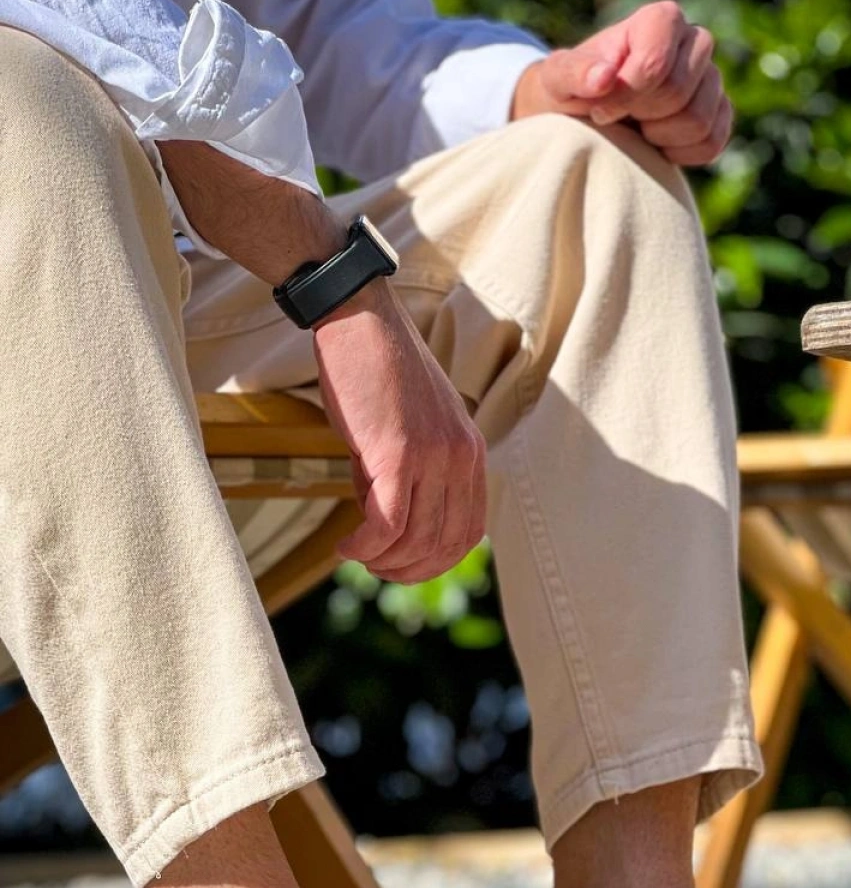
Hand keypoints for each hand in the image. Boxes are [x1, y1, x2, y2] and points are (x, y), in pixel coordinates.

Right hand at [315, 280, 486, 583]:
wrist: (357, 316)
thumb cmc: (374, 370)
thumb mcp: (406, 430)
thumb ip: (409, 477)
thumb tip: (387, 530)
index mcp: (469, 451)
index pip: (468, 531)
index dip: (434, 561)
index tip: (400, 565)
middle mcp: (461, 456)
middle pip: (445, 545)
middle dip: (408, 570)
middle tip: (374, 569)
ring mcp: (433, 456)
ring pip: (416, 541)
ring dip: (383, 562)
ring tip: (356, 556)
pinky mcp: (397, 454)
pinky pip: (388, 525)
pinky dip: (365, 547)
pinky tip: (345, 547)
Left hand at [512, 1, 730, 167]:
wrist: (591, 116)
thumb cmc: (575, 91)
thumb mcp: (559, 79)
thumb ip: (575, 72)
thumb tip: (604, 77)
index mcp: (662, 20)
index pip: (656, 63)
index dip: (625, 96)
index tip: (599, 110)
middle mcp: (695, 41)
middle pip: (678, 92)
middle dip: (642, 115)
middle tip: (620, 118)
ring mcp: (712, 79)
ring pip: (699, 121)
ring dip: (660, 137)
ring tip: (638, 130)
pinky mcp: (719, 114)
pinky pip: (711, 143)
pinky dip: (680, 154)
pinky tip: (656, 146)